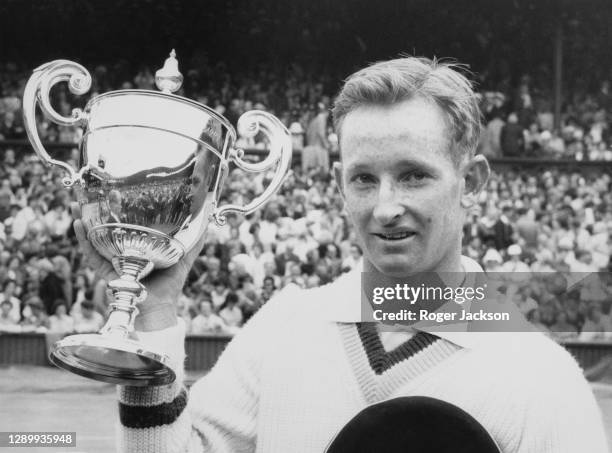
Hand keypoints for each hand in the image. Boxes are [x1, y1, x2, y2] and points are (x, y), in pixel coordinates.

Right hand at [71, 202, 206, 330]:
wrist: (160, 309)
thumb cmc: (170, 285)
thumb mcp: (182, 257)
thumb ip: (193, 240)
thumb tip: (207, 220)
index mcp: (138, 245)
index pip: (126, 222)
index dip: (118, 207)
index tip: (114, 190)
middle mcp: (122, 251)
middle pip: (106, 226)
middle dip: (96, 210)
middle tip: (91, 191)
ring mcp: (112, 260)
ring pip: (94, 237)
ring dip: (83, 220)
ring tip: (75, 204)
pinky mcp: (105, 272)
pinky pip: (92, 255)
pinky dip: (84, 241)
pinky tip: (79, 225)